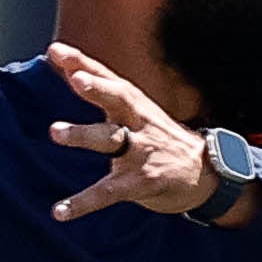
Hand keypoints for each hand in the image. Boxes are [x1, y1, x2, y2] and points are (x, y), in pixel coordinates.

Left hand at [41, 42, 221, 221]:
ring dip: (83, 134)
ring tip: (55, 131)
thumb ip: (107, 95)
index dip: (83, 63)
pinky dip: (83, 202)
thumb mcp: (139, 112)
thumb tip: (69, 70)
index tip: (56, 51)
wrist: (205, 174)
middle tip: (76, 79)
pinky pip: (108, 192)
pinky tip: (60, 211)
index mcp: (135, 106)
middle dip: (98, 88)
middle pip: (119, 99)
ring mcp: (142, 153)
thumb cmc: (161, 139)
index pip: (108, 79)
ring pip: (111, 140)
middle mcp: (139, 124)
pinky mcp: (141, 183)